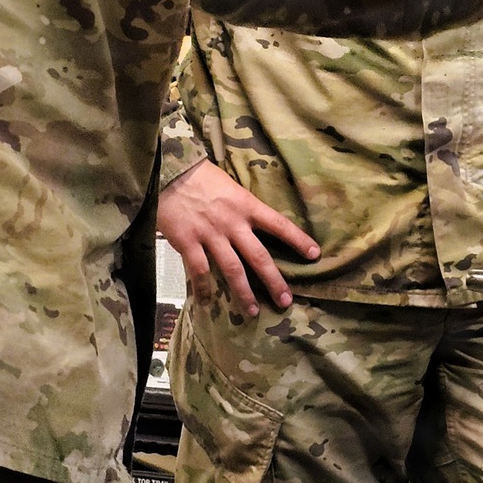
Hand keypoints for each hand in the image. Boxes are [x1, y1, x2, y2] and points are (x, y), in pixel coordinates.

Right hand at [157, 159, 319, 314]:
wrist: (168, 172)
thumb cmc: (200, 176)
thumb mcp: (230, 186)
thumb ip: (242, 207)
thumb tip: (254, 224)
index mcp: (246, 205)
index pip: (278, 224)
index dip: (297, 240)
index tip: (314, 254)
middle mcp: (232, 223)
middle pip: (259, 257)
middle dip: (274, 281)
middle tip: (286, 301)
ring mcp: (210, 234)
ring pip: (232, 269)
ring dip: (244, 293)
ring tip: (253, 311)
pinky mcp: (188, 242)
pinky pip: (199, 271)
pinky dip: (203, 289)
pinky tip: (207, 303)